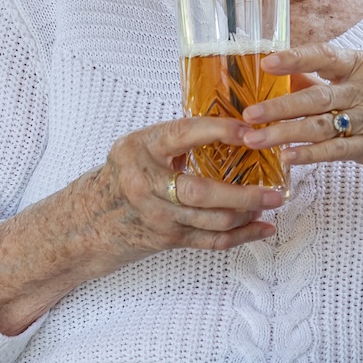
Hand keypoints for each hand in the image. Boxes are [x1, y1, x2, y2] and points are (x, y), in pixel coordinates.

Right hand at [82, 117, 283, 264]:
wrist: (87, 221)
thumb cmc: (123, 175)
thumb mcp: (140, 147)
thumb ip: (177, 137)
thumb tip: (234, 121)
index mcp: (140, 149)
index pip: (184, 135)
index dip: (219, 131)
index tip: (250, 131)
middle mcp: (146, 183)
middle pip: (203, 192)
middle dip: (244, 194)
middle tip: (275, 189)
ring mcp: (157, 215)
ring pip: (213, 220)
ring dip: (248, 213)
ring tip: (272, 201)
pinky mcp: (166, 239)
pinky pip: (211, 241)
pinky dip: (242, 236)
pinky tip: (263, 228)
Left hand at [240, 46, 362, 238]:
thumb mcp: (351, 88)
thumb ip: (315, 81)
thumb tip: (272, 72)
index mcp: (361, 65)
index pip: (324, 56)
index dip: (295, 59)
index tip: (266, 64)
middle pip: (317, 97)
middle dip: (279, 107)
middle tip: (249, 116)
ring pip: (321, 126)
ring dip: (285, 133)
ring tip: (256, 140)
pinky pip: (336, 150)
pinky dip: (309, 154)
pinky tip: (287, 158)